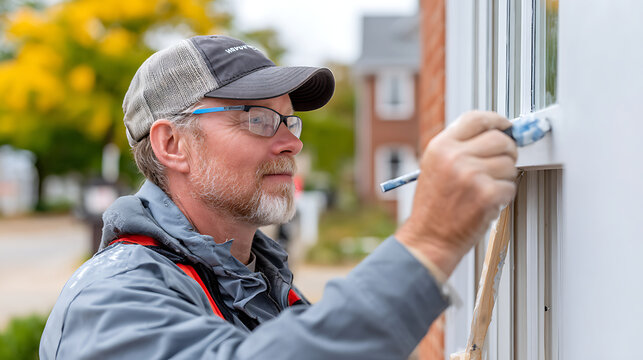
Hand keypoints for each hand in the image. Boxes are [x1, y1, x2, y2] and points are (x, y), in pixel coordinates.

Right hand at [395, 111, 517, 276]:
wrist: (429, 237)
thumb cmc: (434, 206)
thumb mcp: (435, 166)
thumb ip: (459, 147)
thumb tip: (495, 133)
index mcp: (440, 146)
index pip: (476, 118)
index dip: (496, 120)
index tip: (506, 127)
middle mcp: (455, 157)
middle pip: (499, 139)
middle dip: (507, 151)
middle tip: (500, 164)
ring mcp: (471, 175)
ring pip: (509, 163)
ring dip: (504, 177)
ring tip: (485, 188)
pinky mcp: (486, 194)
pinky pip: (510, 186)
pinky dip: (504, 196)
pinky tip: (487, 202)